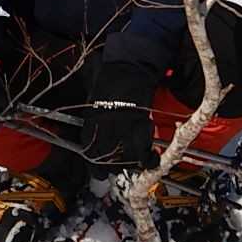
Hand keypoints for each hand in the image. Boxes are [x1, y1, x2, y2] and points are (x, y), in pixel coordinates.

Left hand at [81, 62, 158, 177]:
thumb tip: (94, 140)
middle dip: (114, 168)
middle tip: (119, 166)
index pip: (90, 155)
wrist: (127, 68)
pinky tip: (151, 158)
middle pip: (108, 162)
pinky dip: (149, 159)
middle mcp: (104, 130)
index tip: (100, 172)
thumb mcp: (93, 102)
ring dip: (131, 165)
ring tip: (135, 163)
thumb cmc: (109, 82)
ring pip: (126, 161)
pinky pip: (145, 152)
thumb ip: (93, 123)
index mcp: (90, 124)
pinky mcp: (141, 127)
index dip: (96, 168)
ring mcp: (123, 129)